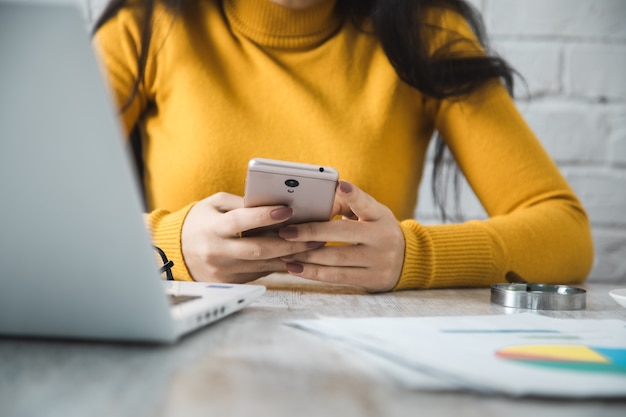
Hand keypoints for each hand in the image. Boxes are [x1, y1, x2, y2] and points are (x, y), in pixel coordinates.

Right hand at [181, 192, 324, 282]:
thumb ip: (241, 203)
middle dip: (290, 242)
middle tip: (315, 234)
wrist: (175, 253)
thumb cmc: (200, 221)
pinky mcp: (232, 283)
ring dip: (292, 255)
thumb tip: (274, 202)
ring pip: (264, 264)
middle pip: (259, 249)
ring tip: (315, 245)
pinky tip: (299, 256)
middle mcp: (217, 251)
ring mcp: (224, 271)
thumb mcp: (214, 204)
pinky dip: (280, 264)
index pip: (240, 221)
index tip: (288, 210)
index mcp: (212, 228)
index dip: (264, 216)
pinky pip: (261, 272)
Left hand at [278, 181, 404, 291]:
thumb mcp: (373, 213)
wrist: (407, 260)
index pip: (366, 203)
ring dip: (306, 256)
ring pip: (336, 259)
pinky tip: (295, 268)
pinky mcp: (371, 279)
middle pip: (343, 233)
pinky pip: (337, 277)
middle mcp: (382, 237)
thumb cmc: (379, 230)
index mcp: (380, 216)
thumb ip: (350, 204)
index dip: (353, 195)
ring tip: (284, 251)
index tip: (340, 185)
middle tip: (286, 231)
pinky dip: (314, 273)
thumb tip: (320, 199)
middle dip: (312, 232)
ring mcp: (378, 260)